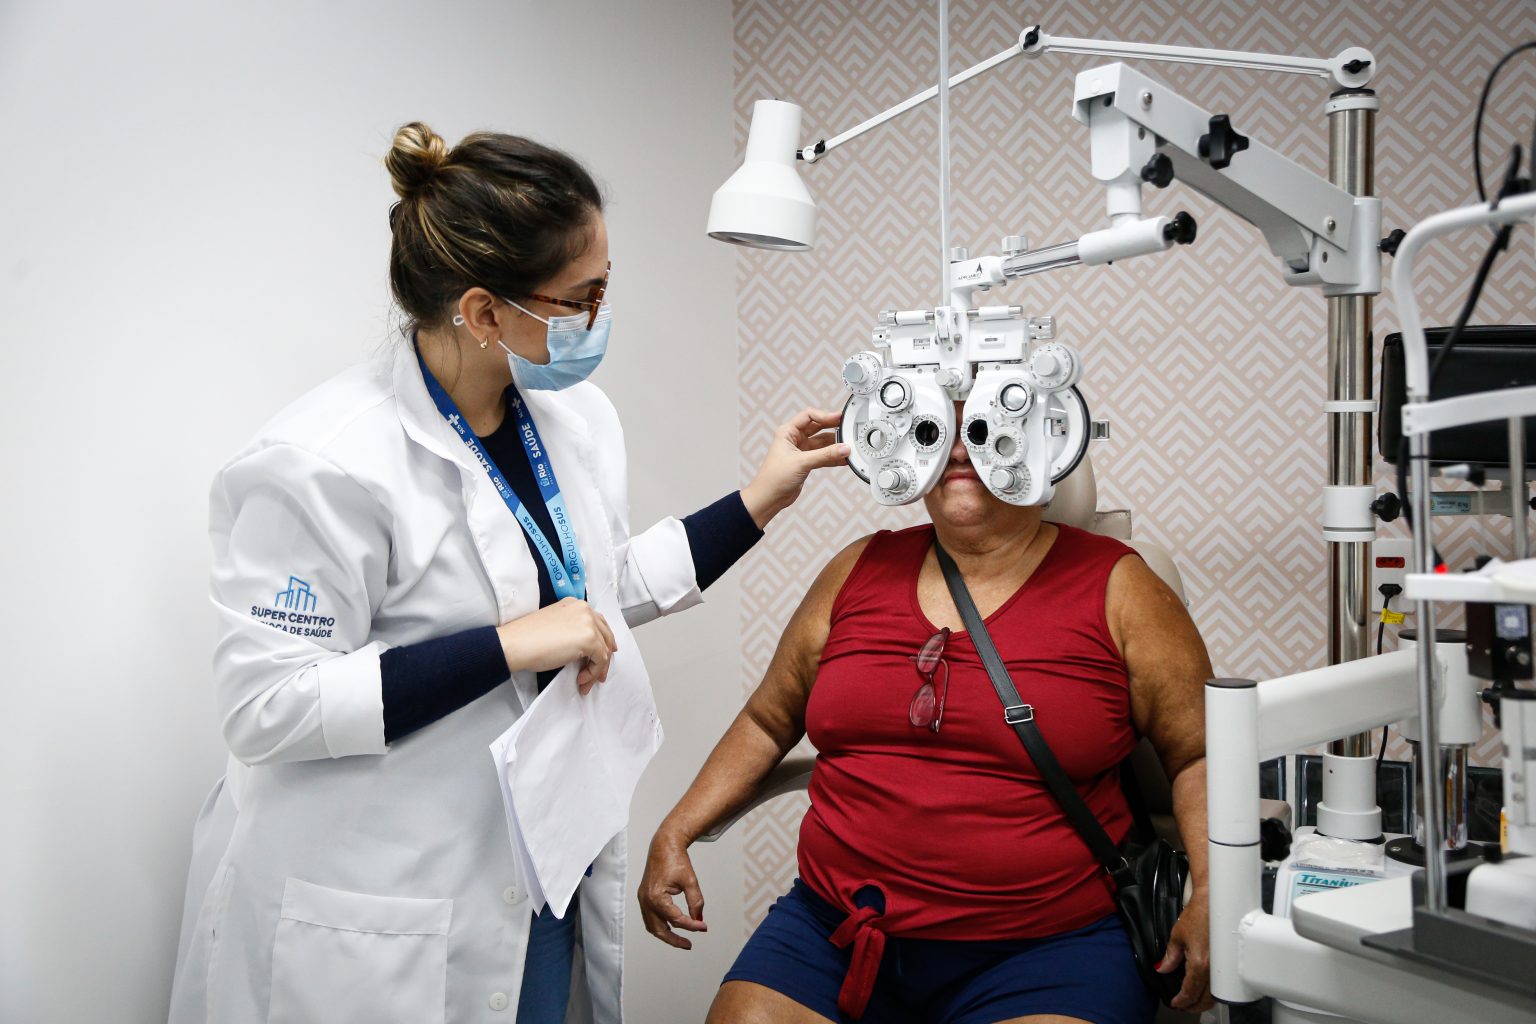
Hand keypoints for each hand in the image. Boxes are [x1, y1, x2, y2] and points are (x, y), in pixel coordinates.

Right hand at [496, 597, 617, 694]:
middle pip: (605, 636)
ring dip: (597, 670)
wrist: (515, 643)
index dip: (602, 641)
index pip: (598, 623)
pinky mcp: (589, 639)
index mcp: (575, 604)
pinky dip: (593, 673)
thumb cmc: (527, 638)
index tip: (603, 655)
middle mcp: (584, 610)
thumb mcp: (555, 625)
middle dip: (603, 658)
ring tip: (586, 683)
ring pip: (604, 650)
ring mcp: (588, 623)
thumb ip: (572, 629)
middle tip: (599, 674)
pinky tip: (581, 680)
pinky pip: (600, 660)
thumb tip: (583, 648)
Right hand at [638, 830, 707, 949]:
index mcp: (656, 897)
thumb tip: (699, 920)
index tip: (704, 927)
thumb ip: (695, 902)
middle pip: (659, 929)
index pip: (676, 919)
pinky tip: (672, 927)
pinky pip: (650, 918)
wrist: (663, 846)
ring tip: (681, 940)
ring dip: (666, 935)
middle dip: (674, 940)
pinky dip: (660, 925)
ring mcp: (642, 899)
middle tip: (689, 945)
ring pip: (652, 926)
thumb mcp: (690, 881)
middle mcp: (646, 900)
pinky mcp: (643, 897)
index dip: (692, 925)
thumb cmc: (676, 860)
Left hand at [741, 407, 848, 528]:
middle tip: (847, 428)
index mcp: (787, 432)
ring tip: (848, 447)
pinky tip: (843, 459)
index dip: (825, 415)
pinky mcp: (806, 463)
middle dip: (832, 428)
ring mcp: (801, 451)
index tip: (839, 418)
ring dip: (834, 445)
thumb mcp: (801, 463)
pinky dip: (833, 457)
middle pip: (818, 427)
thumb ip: (825, 455)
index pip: (809, 416)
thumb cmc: (773, 478)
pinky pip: (823, 456)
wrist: (769, 498)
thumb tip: (843, 448)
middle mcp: (794, 439)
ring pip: (822, 443)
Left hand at [1160, 888, 1211, 1012]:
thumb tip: (1163, 969)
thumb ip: (1170, 957)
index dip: (1181, 1001)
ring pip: (1215, 995)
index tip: (1174, 1003)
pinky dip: (1213, 992)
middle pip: (1205, 999)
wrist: (1215, 903)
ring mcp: (1223, 966)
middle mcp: (1214, 968)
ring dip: (1204, 1002)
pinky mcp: (1229, 962)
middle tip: (1182, 1006)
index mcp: (1200, 963)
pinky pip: (1221, 985)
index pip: (1190, 991)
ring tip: (1192, 1001)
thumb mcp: (1177, 936)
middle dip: (1192, 1006)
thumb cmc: (1198, 914)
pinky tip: (1206, 990)